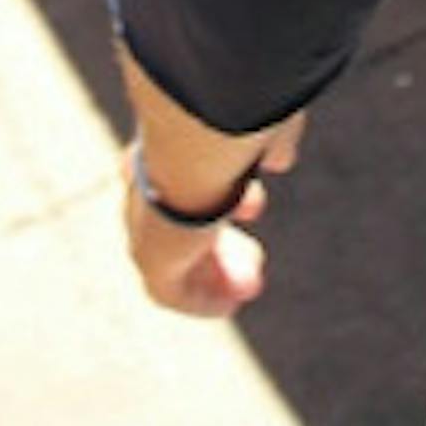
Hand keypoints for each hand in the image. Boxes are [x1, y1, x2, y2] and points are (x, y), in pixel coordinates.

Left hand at [117, 43, 307, 318]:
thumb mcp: (262, 122)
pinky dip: (200, 300)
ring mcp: (145, 227)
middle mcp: (147, 191)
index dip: (224, 198)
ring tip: (249, 286)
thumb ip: (270, 140)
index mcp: (165, 153)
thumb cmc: (234, 119)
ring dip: (215, 274)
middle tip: (254, 256)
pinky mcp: (150, 260)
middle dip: (217, 244)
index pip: (185, 182)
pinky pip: (171, 292)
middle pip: (180, 228)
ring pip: (179, 261)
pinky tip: (228, 306)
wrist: (197, 139)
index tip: (254, 205)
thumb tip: (280, 158)